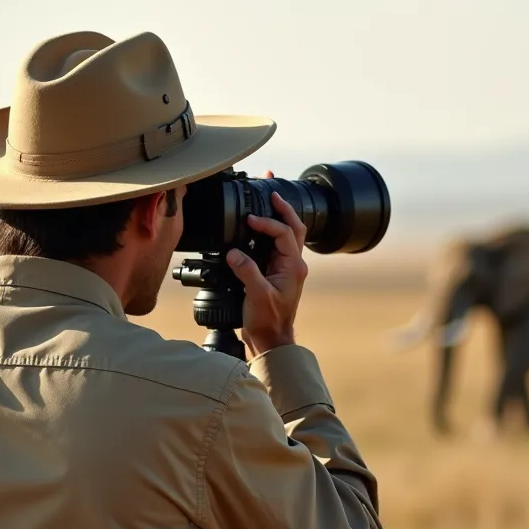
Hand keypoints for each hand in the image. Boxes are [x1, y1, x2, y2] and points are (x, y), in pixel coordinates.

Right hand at [225, 170, 309, 355]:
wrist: (270, 340)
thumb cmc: (268, 321)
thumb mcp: (257, 296)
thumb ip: (247, 271)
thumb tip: (234, 252)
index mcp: (293, 267)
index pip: (285, 234)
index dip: (268, 223)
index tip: (250, 218)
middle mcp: (292, 264)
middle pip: (294, 226)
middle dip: (283, 206)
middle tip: (271, 188)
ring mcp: (284, 268)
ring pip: (286, 234)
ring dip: (278, 215)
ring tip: (267, 196)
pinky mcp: (274, 273)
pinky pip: (273, 245)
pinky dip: (267, 231)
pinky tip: (256, 226)